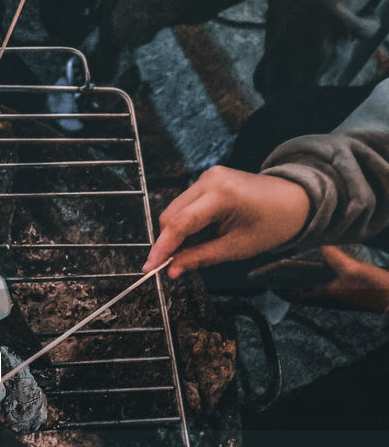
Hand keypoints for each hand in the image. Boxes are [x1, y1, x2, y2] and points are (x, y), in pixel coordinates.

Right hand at [143, 166, 310, 277]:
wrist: (296, 200)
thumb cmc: (274, 223)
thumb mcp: (237, 248)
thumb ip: (201, 257)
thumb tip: (173, 269)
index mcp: (221, 194)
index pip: (179, 224)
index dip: (162, 249)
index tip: (150, 268)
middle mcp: (210, 180)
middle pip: (170, 216)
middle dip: (168, 243)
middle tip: (174, 267)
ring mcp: (208, 177)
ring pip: (175, 211)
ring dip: (178, 235)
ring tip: (196, 250)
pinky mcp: (208, 180)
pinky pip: (186, 206)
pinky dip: (187, 225)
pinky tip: (201, 236)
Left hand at [287, 246, 388, 312]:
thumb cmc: (371, 287)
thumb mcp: (350, 269)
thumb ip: (333, 257)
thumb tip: (320, 245)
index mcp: (323, 296)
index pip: (294, 296)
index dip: (281, 289)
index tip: (269, 280)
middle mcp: (328, 298)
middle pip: (303, 290)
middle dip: (292, 280)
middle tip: (283, 266)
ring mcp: (338, 296)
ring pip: (316, 286)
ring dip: (307, 277)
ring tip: (300, 261)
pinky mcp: (348, 291)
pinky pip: (329, 283)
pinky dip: (322, 274)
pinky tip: (325, 262)